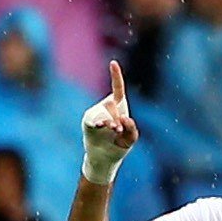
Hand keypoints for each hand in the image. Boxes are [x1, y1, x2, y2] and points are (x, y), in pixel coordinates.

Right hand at [81, 61, 137, 183]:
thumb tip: (125, 119)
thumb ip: (132, 129)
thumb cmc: (119, 145)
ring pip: (104, 114)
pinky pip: (92, 119)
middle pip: (113, 104)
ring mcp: (96, 113)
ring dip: (110, 123)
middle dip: (119, 118)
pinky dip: (97, 123)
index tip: (113, 62)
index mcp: (118, 106)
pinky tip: (100, 126)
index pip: (117, 88)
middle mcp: (106, 107)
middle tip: (119, 129)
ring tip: (114, 130)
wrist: (106, 158)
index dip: (115, 75)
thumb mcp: (131, 138)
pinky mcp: (89, 122)